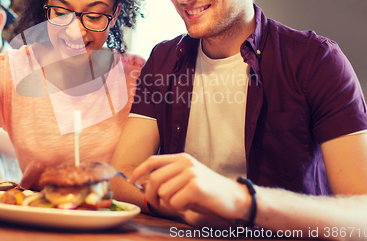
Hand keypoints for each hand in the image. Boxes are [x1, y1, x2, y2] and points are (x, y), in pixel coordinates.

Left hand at [129, 153, 250, 221]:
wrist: (236, 198)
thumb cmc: (209, 192)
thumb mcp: (187, 178)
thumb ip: (169, 177)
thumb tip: (145, 184)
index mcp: (181, 158)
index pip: (153, 161)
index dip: (139, 171)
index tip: (131, 181)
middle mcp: (185, 162)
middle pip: (154, 179)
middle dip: (152, 195)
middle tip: (159, 204)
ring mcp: (191, 173)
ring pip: (164, 193)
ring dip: (170, 203)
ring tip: (184, 202)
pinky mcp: (196, 186)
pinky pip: (175, 202)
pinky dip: (180, 208)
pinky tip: (191, 205)